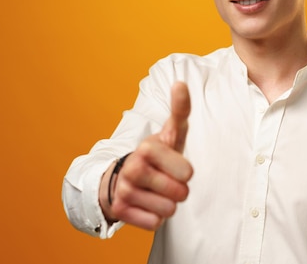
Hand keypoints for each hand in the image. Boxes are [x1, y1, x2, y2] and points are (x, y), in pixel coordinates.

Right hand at [101, 82, 193, 229]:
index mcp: (147, 147)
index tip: (174, 164)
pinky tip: (146, 204)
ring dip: (168, 204)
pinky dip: (155, 217)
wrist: (125, 177)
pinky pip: (154, 223)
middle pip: (180, 194)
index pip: (187, 172)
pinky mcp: (119, 210)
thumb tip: (180, 83)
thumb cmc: (158, 155)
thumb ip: (180, 110)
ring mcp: (124, 190)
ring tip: (156, 191)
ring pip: (168, 210)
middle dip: (179, 190)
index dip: (186, 172)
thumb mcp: (171, 132)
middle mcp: (133, 168)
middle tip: (166, 180)